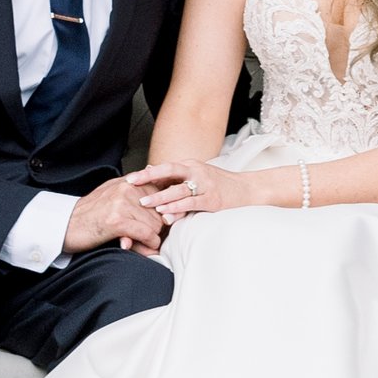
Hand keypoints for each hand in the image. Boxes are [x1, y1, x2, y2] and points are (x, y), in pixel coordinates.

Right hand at [61, 175, 167, 254]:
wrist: (66, 226)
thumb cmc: (90, 215)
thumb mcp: (113, 196)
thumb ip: (134, 194)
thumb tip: (159, 198)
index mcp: (129, 181)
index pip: (161, 195)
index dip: (163, 214)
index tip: (162, 225)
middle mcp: (127, 188)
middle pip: (160, 212)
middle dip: (157, 230)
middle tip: (148, 240)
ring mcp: (122, 203)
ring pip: (155, 225)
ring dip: (152, 240)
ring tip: (142, 246)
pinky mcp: (117, 220)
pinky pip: (146, 234)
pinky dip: (149, 245)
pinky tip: (144, 249)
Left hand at [133, 156, 254, 219]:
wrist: (248, 190)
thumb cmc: (221, 185)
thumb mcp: (199, 177)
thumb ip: (178, 177)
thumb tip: (153, 173)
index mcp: (192, 165)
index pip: (166, 167)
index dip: (147, 172)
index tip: (130, 177)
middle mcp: (197, 171)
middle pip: (169, 172)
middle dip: (148, 178)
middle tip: (129, 184)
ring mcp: (205, 185)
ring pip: (178, 190)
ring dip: (160, 196)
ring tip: (144, 202)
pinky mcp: (212, 199)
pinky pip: (190, 203)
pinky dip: (176, 207)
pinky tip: (165, 212)